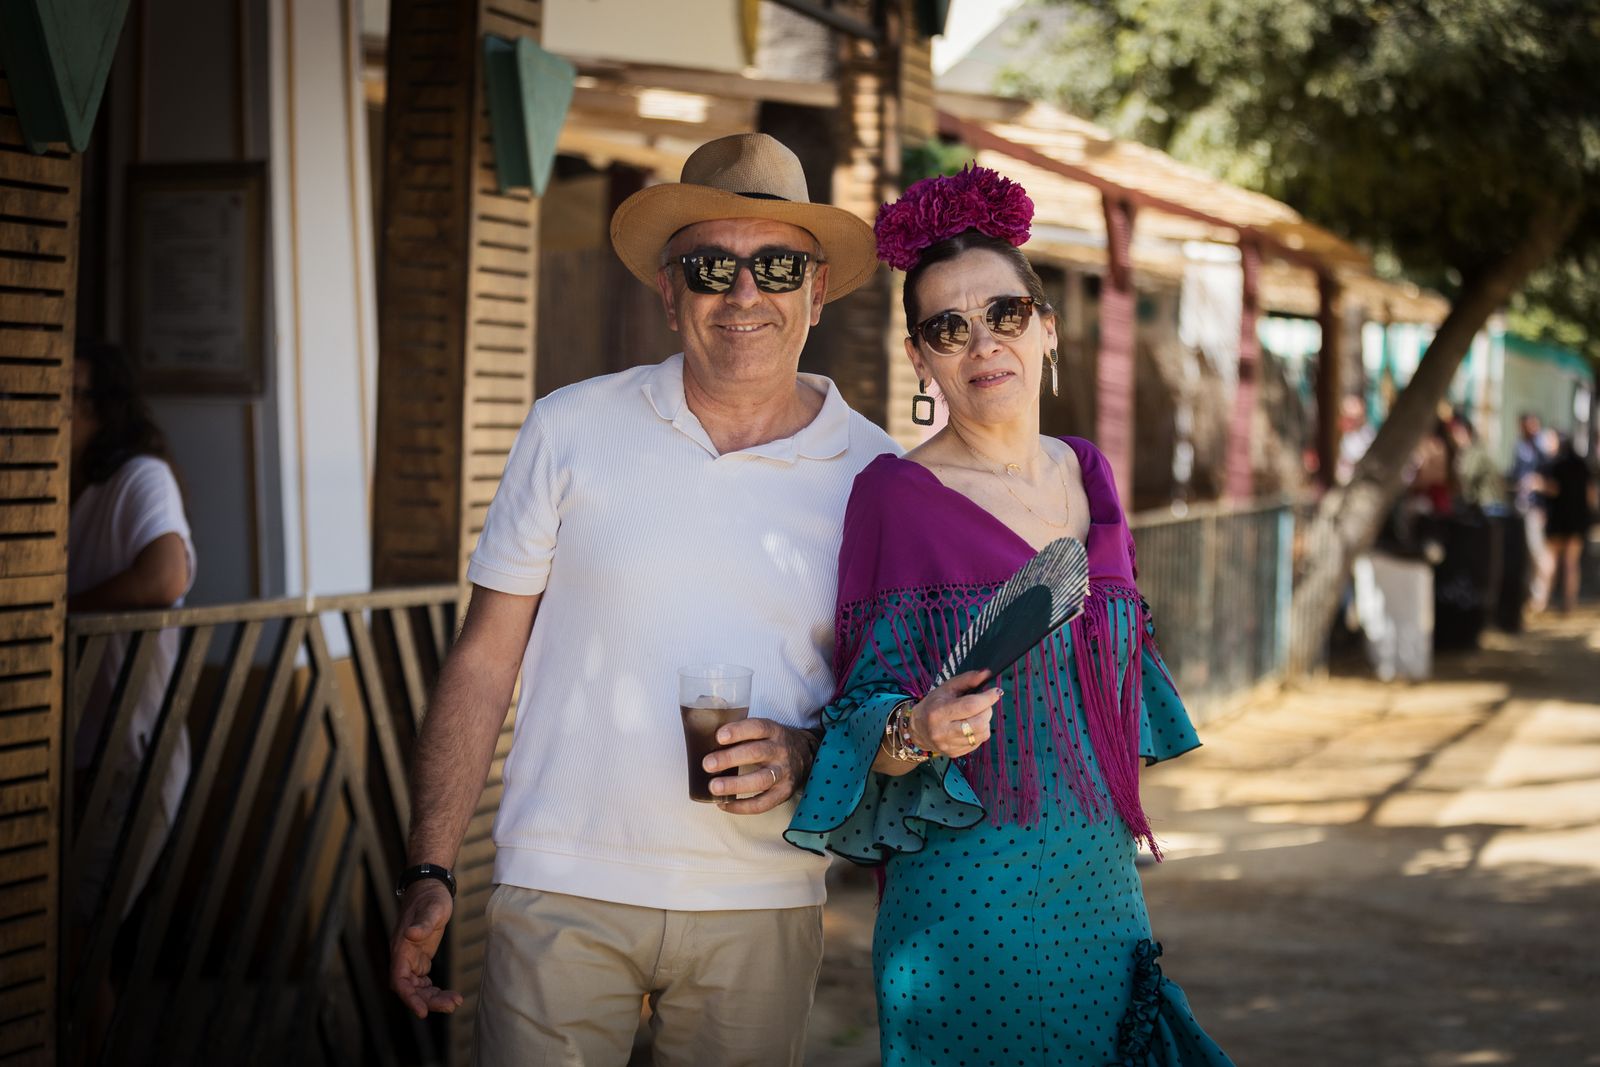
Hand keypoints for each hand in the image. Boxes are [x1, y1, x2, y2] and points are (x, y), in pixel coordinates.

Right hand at [389, 879, 463, 1017]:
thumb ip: (422, 923)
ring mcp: (410, 958)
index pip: (399, 980)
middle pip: (410, 988)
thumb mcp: (432, 908)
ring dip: (433, 998)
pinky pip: (423, 981)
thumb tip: (411, 934)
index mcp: (401, 947)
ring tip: (455, 1001)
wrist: (430, 887)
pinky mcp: (420, 957)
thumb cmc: (431, 896)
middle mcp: (403, 956)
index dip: (409, 997)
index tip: (422, 1011)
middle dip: (428, 1000)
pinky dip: (433, 990)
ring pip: (417, 987)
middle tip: (452, 1005)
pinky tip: (448, 994)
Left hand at [701, 718, 817, 814]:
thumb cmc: (773, 742)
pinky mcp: (784, 793)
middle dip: (730, 759)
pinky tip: (723, 804)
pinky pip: (762, 803)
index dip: (738, 731)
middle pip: (756, 753)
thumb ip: (743, 733)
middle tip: (708, 764)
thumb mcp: (765, 730)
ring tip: (714, 787)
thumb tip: (705, 740)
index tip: (719, 736)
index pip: (757, 728)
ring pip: (761, 780)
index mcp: (774, 731)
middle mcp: (780, 751)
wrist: (806, 756)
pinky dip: (742, 806)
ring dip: (735, 785)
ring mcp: (784, 773)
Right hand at [908, 670, 1000, 756]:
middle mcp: (943, 731)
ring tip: (976, 715)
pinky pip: (978, 742)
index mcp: (938, 712)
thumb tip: (987, 674)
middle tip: (983, 704)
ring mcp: (949, 745)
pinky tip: (971, 726)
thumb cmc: (934, 704)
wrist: (918, 729)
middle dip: (987, 710)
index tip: (996, 691)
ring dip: (985, 721)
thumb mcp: (947, 688)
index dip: (987, 698)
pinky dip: (980, 732)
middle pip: (980, 722)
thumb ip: (967, 680)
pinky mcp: (955, 754)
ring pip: (982, 734)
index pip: (970, 706)